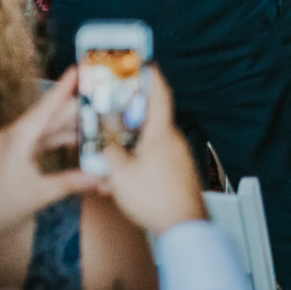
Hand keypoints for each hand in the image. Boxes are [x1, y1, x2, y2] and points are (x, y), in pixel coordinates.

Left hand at [0, 66, 97, 245]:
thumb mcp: (38, 195)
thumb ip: (71, 183)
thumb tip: (100, 178)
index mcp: (18, 137)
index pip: (48, 106)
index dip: (66, 87)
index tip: (80, 70)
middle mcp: (13, 136)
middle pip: (50, 117)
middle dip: (76, 110)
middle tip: (99, 102)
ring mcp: (9, 146)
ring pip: (45, 131)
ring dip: (68, 130)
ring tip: (93, 126)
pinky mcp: (7, 158)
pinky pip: (37, 144)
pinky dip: (55, 143)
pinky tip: (72, 145)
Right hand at [101, 69, 206, 236]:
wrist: (184, 226)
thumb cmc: (156, 198)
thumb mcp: (120, 174)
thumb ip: (110, 153)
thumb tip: (106, 146)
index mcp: (161, 132)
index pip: (160, 93)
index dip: (151, 76)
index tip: (144, 63)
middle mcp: (173, 140)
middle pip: (150, 119)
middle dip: (128, 118)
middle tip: (111, 114)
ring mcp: (177, 157)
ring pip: (149, 144)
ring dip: (130, 148)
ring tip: (110, 160)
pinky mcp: (178, 173)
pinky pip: (155, 160)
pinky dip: (138, 164)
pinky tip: (122, 181)